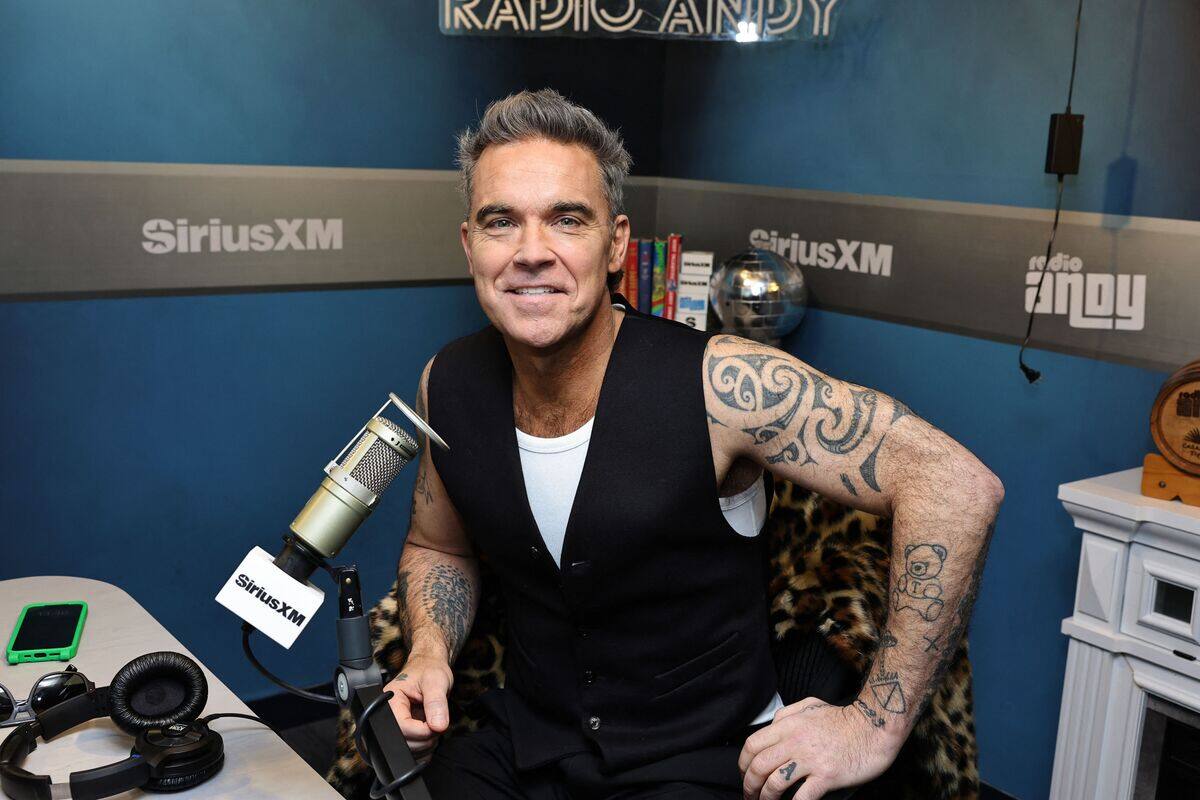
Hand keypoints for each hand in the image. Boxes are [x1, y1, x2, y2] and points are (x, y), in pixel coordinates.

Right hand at [384, 653, 454, 760]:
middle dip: (426, 739)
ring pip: (408, 749)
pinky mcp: (403, 732)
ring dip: (427, 744)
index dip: (422, 731)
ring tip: (435, 726)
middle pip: (404, 742)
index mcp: (390, 700)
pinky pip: (412, 750)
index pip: (401, 726)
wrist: (430, 668)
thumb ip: (436, 703)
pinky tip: (431, 733)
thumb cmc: (430, 670)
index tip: (437, 725)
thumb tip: (438, 726)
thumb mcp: (436, 681)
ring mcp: (395, 725)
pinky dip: (425, 747)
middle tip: (439, 724)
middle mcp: (388, 714)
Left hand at [737, 697, 900, 799]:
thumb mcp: (810, 706)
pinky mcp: (826, 776)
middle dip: (749, 785)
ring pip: (775, 783)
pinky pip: (801, 797)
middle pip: (759, 766)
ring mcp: (810, 760)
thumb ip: (787, 714)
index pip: (752, 744)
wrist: (874, 727)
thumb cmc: (844, 718)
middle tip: (749, 795)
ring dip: (765, 798)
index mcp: (788, 725)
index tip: (744, 774)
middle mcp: (795, 742)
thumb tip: (771, 726)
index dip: (743, 763)